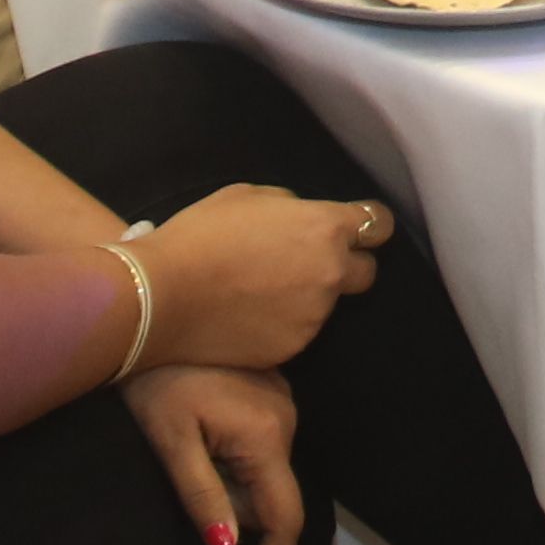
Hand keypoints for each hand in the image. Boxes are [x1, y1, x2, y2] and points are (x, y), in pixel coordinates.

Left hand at [123, 362, 308, 544]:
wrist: (146, 313)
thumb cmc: (151, 382)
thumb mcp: (170, 443)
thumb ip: (203, 498)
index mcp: (267, 435)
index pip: (285, 519)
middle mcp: (288, 418)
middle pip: (272, 497)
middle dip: (237, 514)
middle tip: (185, 488)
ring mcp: (283, 400)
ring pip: (266, 472)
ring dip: (232, 484)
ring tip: (185, 451)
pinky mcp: (270, 388)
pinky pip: (261, 446)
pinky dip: (234, 460)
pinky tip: (197, 437)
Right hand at [132, 182, 386, 373]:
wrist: (164, 296)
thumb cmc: (201, 235)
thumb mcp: (249, 196)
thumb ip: (293, 208)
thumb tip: (304, 220)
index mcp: (326, 228)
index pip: (380, 225)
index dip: (368, 226)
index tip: (356, 230)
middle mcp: (331, 273)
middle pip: (366, 272)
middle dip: (346, 265)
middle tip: (307, 263)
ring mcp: (314, 316)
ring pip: (328, 304)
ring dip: (308, 296)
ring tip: (261, 290)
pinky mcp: (293, 347)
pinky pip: (299, 330)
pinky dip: (284, 323)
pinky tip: (250, 314)